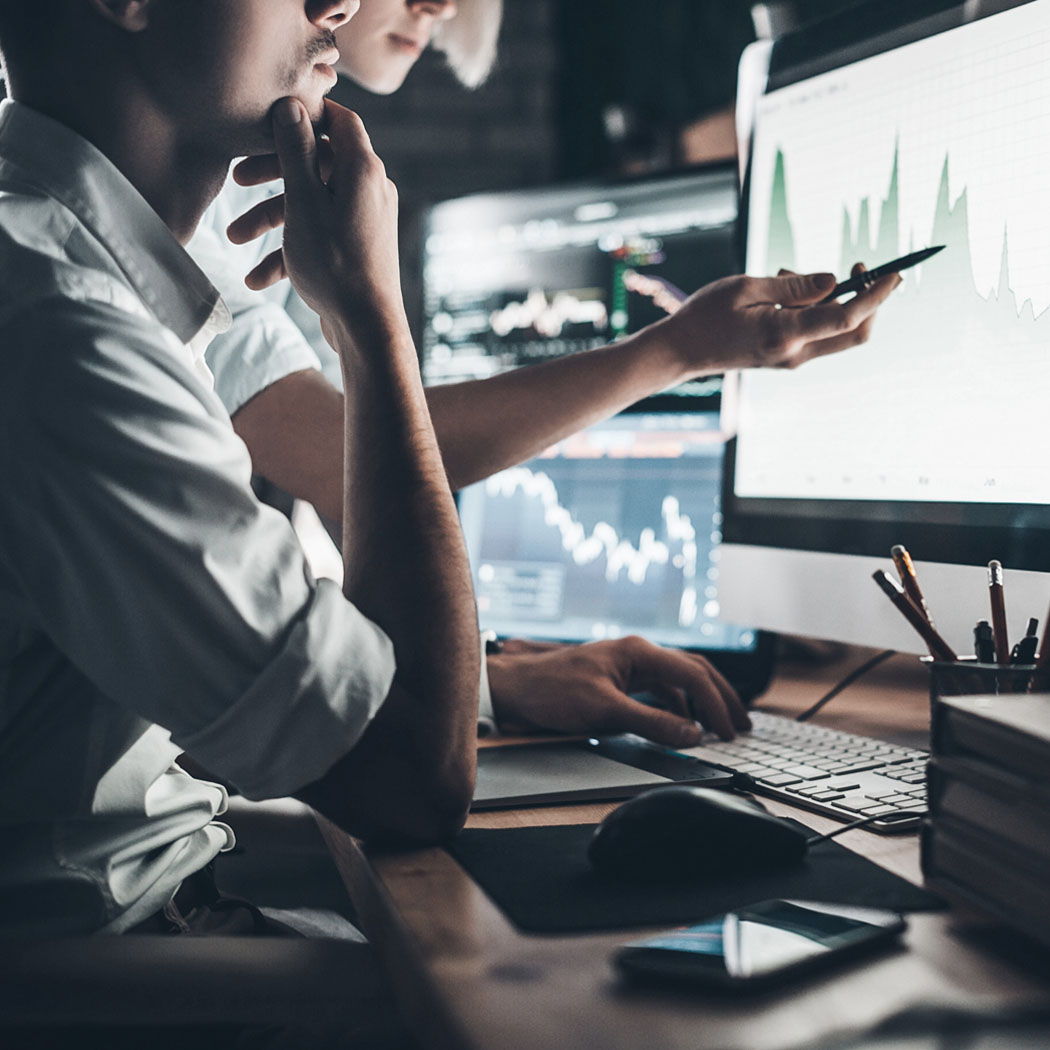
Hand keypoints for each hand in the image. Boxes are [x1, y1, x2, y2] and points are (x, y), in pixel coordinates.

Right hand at [226, 98, 403, 334]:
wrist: (366, 330)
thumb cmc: (335, 265)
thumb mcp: (304, 203)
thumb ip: (296, 153)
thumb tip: (292, 105)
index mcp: (363, 170)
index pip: (339, 121)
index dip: (306, 114)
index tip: (270, 118)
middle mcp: (370, 191)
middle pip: (317, 164)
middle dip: (273, 173)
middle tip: (236, 179)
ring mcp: (364, 222)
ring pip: (312, 204)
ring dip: (271, 219)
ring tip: (233, 239)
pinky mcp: (356, 249)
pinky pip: (319, 236)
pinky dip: (290, 251)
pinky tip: (258, 279)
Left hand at [485, 636, 750, 745]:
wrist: (515, 688)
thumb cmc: (552, 691)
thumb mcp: (604, 712)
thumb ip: (651, 723)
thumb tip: (693, 735)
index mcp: (638, 651)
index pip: (693, 674)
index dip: (716, 705)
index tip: (728, 732)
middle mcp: (638, 653)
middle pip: (694, 671)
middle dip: (721, 697)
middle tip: (743, 725)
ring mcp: (630, 665)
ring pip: (679, 680)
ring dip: (701, 703)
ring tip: (720, 727)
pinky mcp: (620, 679)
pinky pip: (661, 690)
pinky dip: (678, 707)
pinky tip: (683, 725)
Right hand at [655, 265, 900, 374]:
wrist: (681, 351)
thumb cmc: (705, 315)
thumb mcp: (746, 287)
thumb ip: (793, 286)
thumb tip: (834, 280)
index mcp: (784, 334)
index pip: (846, 317)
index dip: (876, 295)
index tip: (893, 273)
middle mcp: (794, 353)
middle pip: (854, 333)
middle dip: (869, 301)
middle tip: (861, 266)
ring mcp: (792, 359)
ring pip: (836, 331)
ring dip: (830, 298)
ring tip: (786, 275)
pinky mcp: (787, 356)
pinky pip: (817, 331)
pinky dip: (815, 308)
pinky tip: (782, 292)